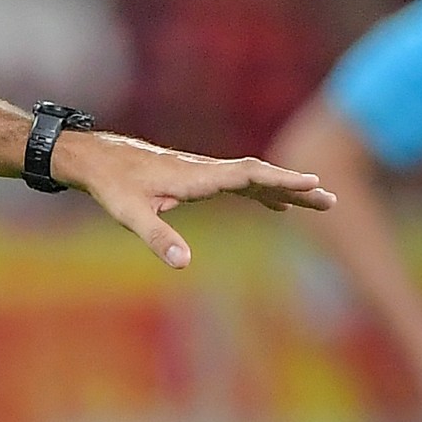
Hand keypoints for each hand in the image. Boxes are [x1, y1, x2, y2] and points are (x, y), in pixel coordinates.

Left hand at [52, 130, 335, 268]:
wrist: (91, 157)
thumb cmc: (109, 184)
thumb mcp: (129, 214)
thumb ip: (157, 237)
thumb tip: (184, 264)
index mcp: (196, 176)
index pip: (247, 175)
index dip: (280, 180)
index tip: (313, 184)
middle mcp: (202, 169)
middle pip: (257, 175)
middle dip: (294, 187)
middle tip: (330, 200)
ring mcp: (199, 170)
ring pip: (249, 177)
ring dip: (282, 189)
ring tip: (316, 203)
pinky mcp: (192, 174)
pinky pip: (235, 181)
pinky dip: (259, 191)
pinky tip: (272, 203)